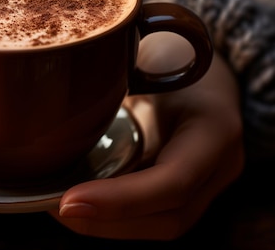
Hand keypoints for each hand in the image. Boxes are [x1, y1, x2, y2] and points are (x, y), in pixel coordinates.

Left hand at [51, 33, 244, 239]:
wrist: (206, 62)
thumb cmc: (175, 50)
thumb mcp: (150, 52)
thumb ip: (116, 67)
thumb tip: (56, 76)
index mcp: (215, 128)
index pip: (174, 182)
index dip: (121, 200)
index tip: (67, 202)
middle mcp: (220, 164)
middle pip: (168, 217)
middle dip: (107, 222)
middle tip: (54, 207)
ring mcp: (209, 182)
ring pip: (160, 224)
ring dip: (107, 224)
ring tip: (59, 208)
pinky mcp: (191, 189)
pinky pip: (155, 214)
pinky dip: (114, 215)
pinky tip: (80, 202)